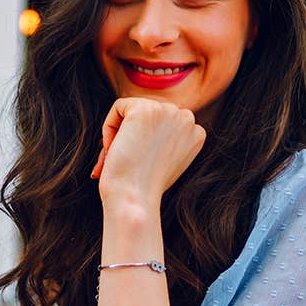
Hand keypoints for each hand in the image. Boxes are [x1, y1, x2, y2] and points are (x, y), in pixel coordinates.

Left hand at [90, 97, 206, 204]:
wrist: (134, 198)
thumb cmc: (143, 188)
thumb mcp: (164, 160)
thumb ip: (164, 138)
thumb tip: (145, 126)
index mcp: (196, 133)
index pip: (162, 122)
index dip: (145, 143)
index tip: (142, 165)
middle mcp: (187, 118)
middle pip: (147, 113)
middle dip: (132, 135)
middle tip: (128, 162)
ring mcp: (168, 111)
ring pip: (132, 109)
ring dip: (121, 133)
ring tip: (121, 156)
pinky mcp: (145, 108)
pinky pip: (118, 107)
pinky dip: (109, 128)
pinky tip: (116, 148)